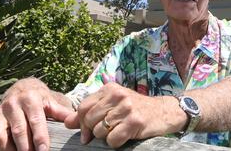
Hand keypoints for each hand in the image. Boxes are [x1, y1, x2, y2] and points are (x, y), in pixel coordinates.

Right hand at [0, 78, 75, 150]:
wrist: (20, 88)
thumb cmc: (39, 98)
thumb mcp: (50, 101)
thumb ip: (62, 112)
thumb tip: (75, 121)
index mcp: (30, 98)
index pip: (36, 120)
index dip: (40, 137)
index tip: (44, 150)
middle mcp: (13, 104)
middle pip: (19, 131)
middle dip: (27, 147)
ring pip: (1, 137)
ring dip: (11, 150)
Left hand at [64, 82, 184, 147]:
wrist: (163, 111)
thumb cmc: (134, 109)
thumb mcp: (112, 104)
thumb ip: (90, 111)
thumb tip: (67, 123)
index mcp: (109, 88)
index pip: (83, 107)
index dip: (81, 122)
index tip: (85, 132)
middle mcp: (117, 95)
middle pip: (90, 119)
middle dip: (92, 131)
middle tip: (103, 134)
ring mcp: (127, 107)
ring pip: (100, 131)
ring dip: (106, 137)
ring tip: (117, 130)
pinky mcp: (135, 121)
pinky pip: (113, 139)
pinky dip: (115, 142)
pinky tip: (124, 136)